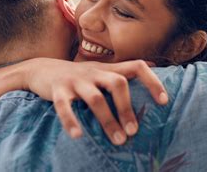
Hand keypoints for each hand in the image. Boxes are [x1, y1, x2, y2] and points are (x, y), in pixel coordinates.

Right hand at [22, 58, 167, 144]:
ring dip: (107, 120)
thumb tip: (154, 65)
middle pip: (118, 83)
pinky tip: (78, 136)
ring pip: (95, 98)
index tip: (164, 101)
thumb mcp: (103, 70)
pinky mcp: (58, 90)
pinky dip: (71, 121)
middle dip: (127, 108)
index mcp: (108, 69)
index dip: (153, 81)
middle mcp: (95, 72)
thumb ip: (125, 70)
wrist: (43, 69)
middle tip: (133, 132)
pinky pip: (64, 106)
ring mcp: (76, 81)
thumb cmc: (81, 76)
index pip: (137, 66)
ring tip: (117, 141)